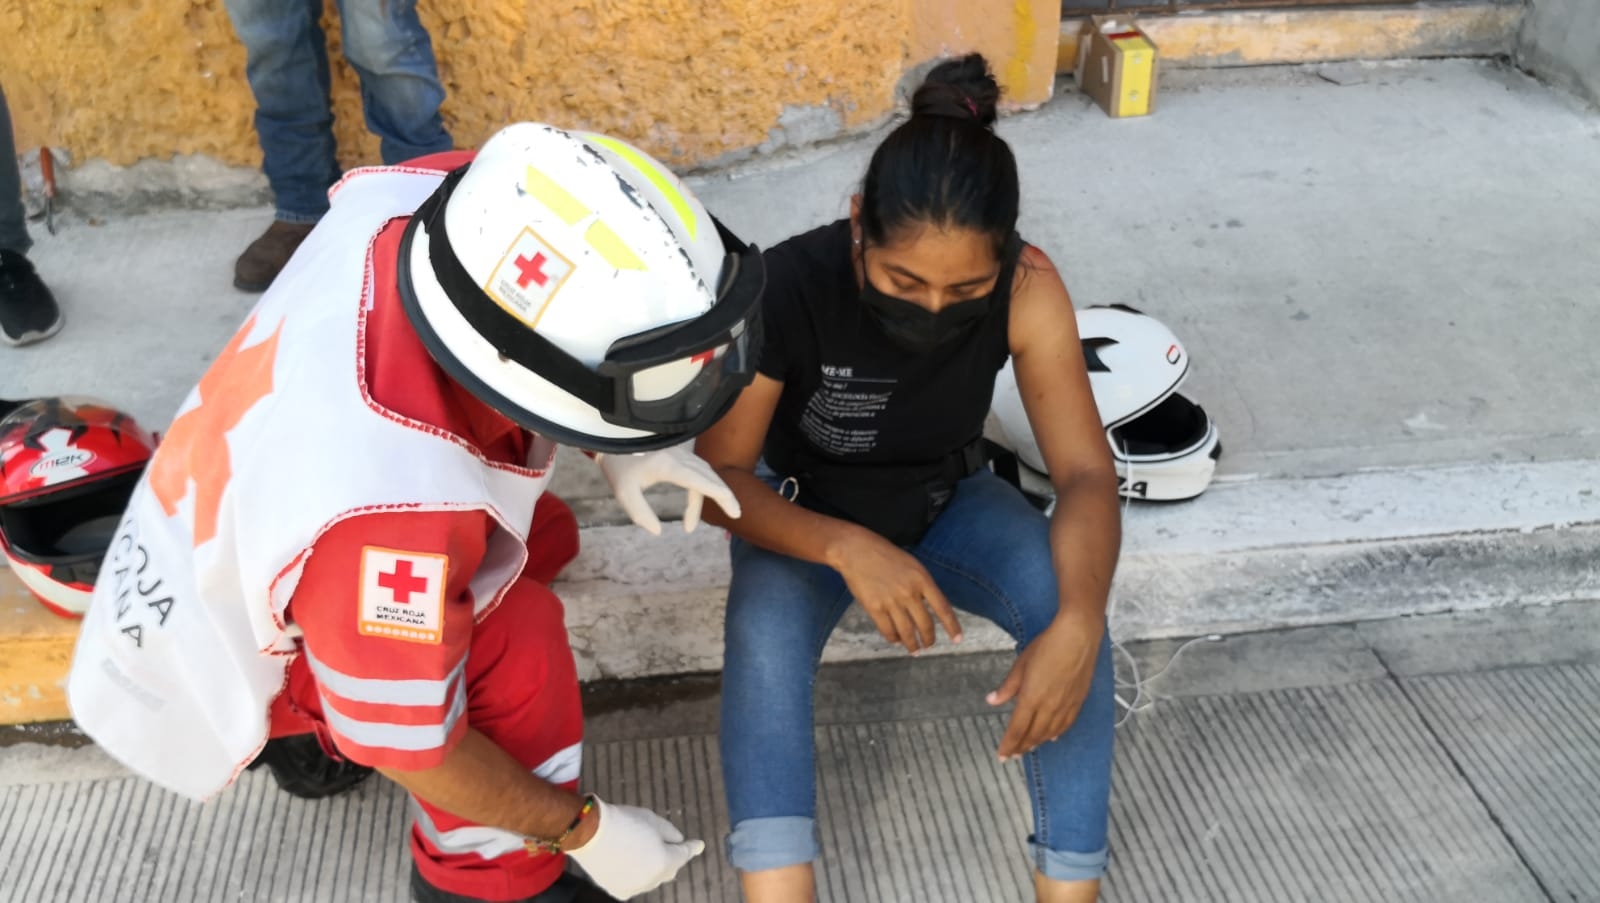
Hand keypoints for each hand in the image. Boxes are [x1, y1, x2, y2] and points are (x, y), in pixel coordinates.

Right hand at [566, 797, 704, 898]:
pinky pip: (635, 884)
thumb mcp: (652, 820)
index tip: (699, 845)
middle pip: (669, 869)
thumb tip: (678, 842)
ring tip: (646, 852)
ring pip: (652, 878)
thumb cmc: (621, 821)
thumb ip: (671, 833)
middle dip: (672, 858)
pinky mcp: (618, 890)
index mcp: (664, 862)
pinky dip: (637, 875)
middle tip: (673, 847)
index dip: (692, 847)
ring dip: (654, 867)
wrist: (588, 833)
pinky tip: (633, 864)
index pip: (684, 854)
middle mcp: (652, 879)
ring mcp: (635, 887)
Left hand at [596, 445, 740, 535]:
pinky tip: (697, 501)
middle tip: (735, 515)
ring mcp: (679, 453)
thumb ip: (640, 513)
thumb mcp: (624, 492)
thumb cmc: (617, 465)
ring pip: (706, 472)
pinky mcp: (676, 453)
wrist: (610, 439)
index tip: (734, 512)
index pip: (701, 482)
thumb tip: (658, 531)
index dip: (721, 496)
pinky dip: (703, 485)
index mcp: (668, 466)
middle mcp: (679, 457)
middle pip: (710, 476)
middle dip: (724, 496)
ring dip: (714, 491)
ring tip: (712, 513)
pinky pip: (698, 469)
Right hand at [834, 529, 961, 653]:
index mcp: (922, 579)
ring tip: (914, 650)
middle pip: (925, 624)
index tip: (957, 640)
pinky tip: (896, 640)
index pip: (943, 608)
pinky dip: (893, 639)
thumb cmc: (884, 554)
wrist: (856, 550)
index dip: (952, 626)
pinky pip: (888, 630)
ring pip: (907, 632)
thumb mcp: (912, 565)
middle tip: (929, 645)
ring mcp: (892, 601)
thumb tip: (928, 606)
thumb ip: (921, 584)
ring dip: (912, 645)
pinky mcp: (874, 608)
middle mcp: (909, 592)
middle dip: (929, 639)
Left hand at [988, 617, 1100, 761]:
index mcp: (1032, 698)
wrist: (1078, 636)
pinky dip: (1057, 734)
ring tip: (1028, 749)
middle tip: (1012, 756)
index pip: (1017, 729)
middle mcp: (1049, 707)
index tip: (1001, 756)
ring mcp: (1065, 705)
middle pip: (1033, 735)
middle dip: (1021, 747)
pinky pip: (1066, 725)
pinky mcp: (1078, 701)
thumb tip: (992, 700)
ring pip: (1050, 733)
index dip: (1008, 745)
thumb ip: (1007, 687)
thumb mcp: (1021, 664)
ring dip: (1037, 743)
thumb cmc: (1047, 645)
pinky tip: (1052, 737)